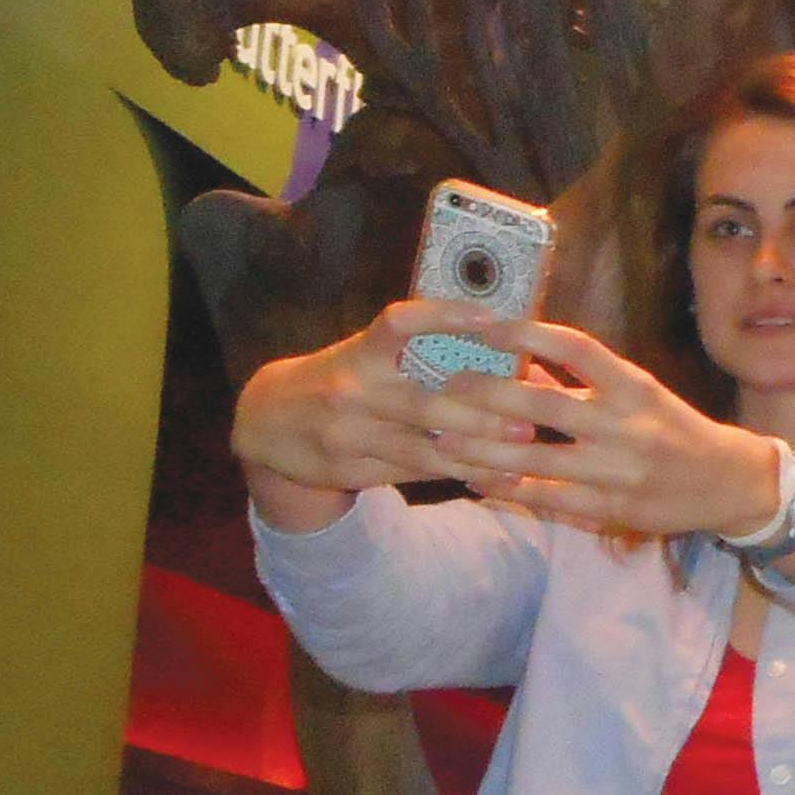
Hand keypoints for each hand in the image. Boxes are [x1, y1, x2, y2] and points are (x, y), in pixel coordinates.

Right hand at [233, 302, 541, 528]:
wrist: (264, 421)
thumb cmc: (337, 378)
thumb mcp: (363, 355)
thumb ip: (417, 353)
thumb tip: (500, 348)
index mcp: (359, 351)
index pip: (401, 323)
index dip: (446, 317)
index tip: (494, 320)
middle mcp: (352, 390)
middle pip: (425, 403)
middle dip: (481, 413)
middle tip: (529, 419)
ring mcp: (349, 436)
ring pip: (422, 450)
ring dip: (476, 454)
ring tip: (521, 455)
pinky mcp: (350, 470)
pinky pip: (411, 475)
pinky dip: (453, 475)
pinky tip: (490, 478)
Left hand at [430, 319, 794, 547]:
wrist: (728, 482)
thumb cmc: (674, 429)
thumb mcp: (638, 394)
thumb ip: (582, 383)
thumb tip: (521, 365)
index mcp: (633, 386)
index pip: (575, 348)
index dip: (527, 334)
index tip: (484, 325)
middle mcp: (624, 424)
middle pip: (543, 404)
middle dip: (487, 395)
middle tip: (444, 384)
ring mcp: (616, 470)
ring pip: (534, 457)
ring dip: (482, 449)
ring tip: (442, 439)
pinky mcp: (610, 509)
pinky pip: (547, 497)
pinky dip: (506, 490)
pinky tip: (474, 482)